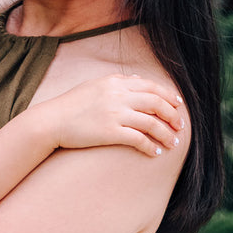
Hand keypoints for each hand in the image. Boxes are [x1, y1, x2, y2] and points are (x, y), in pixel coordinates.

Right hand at [46, 74, 185, 156]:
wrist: (51, 121)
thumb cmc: (71, 105)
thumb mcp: (95, 85)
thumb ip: (118, 82)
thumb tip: (139, 80)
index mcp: (115, 82)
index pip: (151, 86)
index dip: (169, 96)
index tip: (178, 106)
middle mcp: (117, 95)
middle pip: (156, 103)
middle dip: (173, 116)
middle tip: (180, 126)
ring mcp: (114, 113)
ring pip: (152, 123)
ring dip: (166, 134)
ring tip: (173, 143)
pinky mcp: (110, 132)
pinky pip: (138, 139)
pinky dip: (150, 146)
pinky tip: (155, 152)